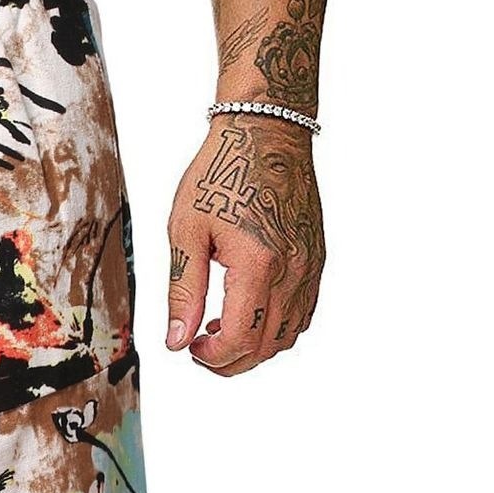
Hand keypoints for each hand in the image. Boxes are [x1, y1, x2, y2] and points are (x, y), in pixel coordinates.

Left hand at [165, 115, 324, 376]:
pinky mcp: (316, 260)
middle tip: (199, 347)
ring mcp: (309, 267)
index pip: (238, 340)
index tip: (189, 348)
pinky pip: (302, 313)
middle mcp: (292, 270)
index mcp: (257, 264)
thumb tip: (177, 341)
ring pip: (287, 336)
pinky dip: (275, 327)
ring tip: (219, 327)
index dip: (211, 357)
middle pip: (265, 348)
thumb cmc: (221, 173)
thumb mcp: (186, 232)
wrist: (267, 132)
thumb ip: (183, 291)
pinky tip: (247, 311)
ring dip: (253, 347)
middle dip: (229, 360)